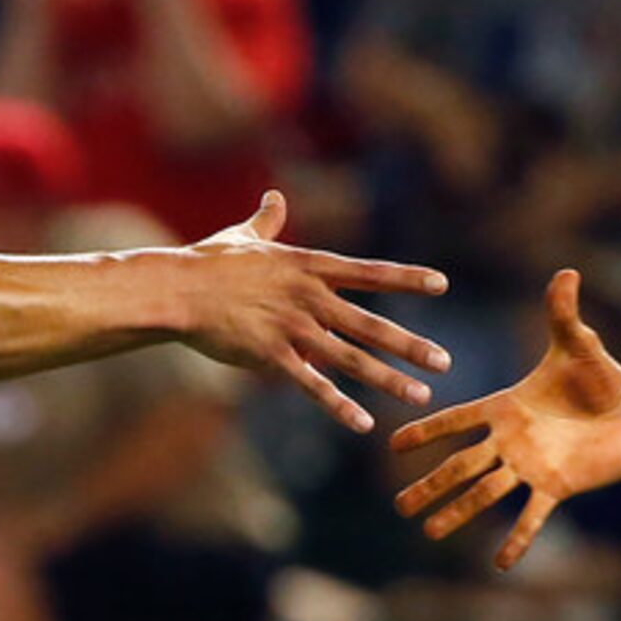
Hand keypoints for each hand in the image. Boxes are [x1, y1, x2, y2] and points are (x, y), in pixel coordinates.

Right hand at [180, 192, 451, 433]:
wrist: (175, 290)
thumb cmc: (207, 262)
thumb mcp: (244, 237)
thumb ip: (267, 220)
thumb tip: (274, 196)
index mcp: (307, 267)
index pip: (368, 273)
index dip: (406, 278)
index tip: (442, 284)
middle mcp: (308, 297)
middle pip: (369, 323)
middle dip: (409, 345)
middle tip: (445, 362)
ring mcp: (291, 327)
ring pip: (349, 358)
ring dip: (387, 379)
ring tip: (420, 396)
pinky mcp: (270, 355)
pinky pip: (312, 384)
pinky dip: (338, 405)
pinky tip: (363, 423)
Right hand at [391, 268, 620, 569]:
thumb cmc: (602, 379)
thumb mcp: (579, 345)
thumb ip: (564, 314)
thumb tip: (566, 272)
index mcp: (506, 407)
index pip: (457, 420)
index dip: (427, 431)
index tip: (393, 444)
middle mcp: (511, 442)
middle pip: (460, 465)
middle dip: (429, 485)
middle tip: (398, 505)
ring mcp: (530, 467)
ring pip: (484, 493)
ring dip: (457, 513)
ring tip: (428, 533)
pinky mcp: (556, 487)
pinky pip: (531, 516)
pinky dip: (516, 539)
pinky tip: (500, 564)